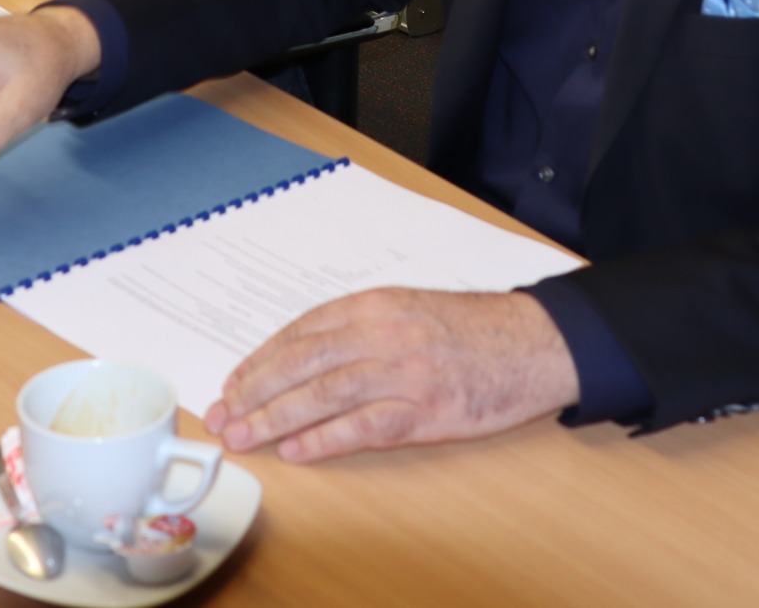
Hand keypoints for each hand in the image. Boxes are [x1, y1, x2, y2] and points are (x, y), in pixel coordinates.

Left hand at [204, 289, 580, 463]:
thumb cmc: (473, 328)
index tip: (234, 382)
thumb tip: (305, 354)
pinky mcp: (426, 409)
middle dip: (254, 392)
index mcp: (375, 305)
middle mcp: (383, 333)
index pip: (301, 332)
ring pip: (322, 395)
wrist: (535, 342)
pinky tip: (297, 452)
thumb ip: (361, 326)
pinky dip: (325, 440)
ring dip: (276, 419)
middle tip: (223, 415)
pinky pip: (363, 427)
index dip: (261, 360)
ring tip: (246, 436)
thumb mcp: (409, 308)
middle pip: (301, 364)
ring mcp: (404, 372)